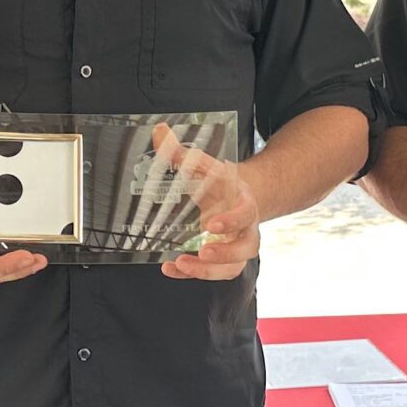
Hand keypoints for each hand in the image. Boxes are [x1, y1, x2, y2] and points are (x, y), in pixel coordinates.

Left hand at [156, 122, 261, 280]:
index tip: (211, 223)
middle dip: (225, 254)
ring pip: (232, 268)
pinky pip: (213, 273)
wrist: (236, 198)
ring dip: (208, 271)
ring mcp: (236, 248)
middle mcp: (246, 229)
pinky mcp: (223, 261)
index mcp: (245, 203)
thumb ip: (183, 153)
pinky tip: (170, 269)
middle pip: (246, 248)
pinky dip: (192, 274)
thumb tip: (159, 131)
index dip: (231, 220)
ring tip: (182, 264)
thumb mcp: (206, 167)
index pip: (245, 213)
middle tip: (202, 251)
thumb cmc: (221, 184)